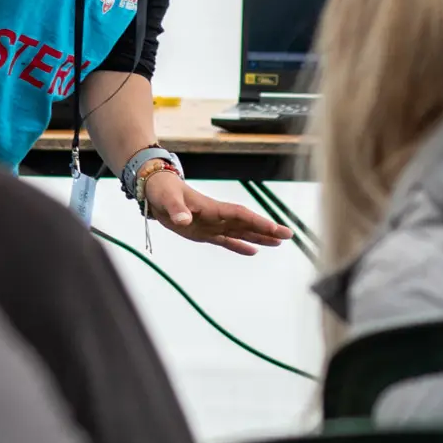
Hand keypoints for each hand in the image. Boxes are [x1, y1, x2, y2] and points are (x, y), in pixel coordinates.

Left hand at [139, 171, 291, 255]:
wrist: (154, 191)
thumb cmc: (162, 191)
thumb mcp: (167, 199)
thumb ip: (176, 210)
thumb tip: (183, 220)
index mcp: (212, 207)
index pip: (240, 215)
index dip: (257, 222)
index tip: (274, 229)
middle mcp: (217, 216)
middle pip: (247, 223)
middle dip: (267, 229)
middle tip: (288, 235)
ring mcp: (212, 224)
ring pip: (241, 232)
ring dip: (259, 237)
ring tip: (279, 243)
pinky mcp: (204, 232)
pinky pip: (226, 240)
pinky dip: (240, 246)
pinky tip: (254, 251)